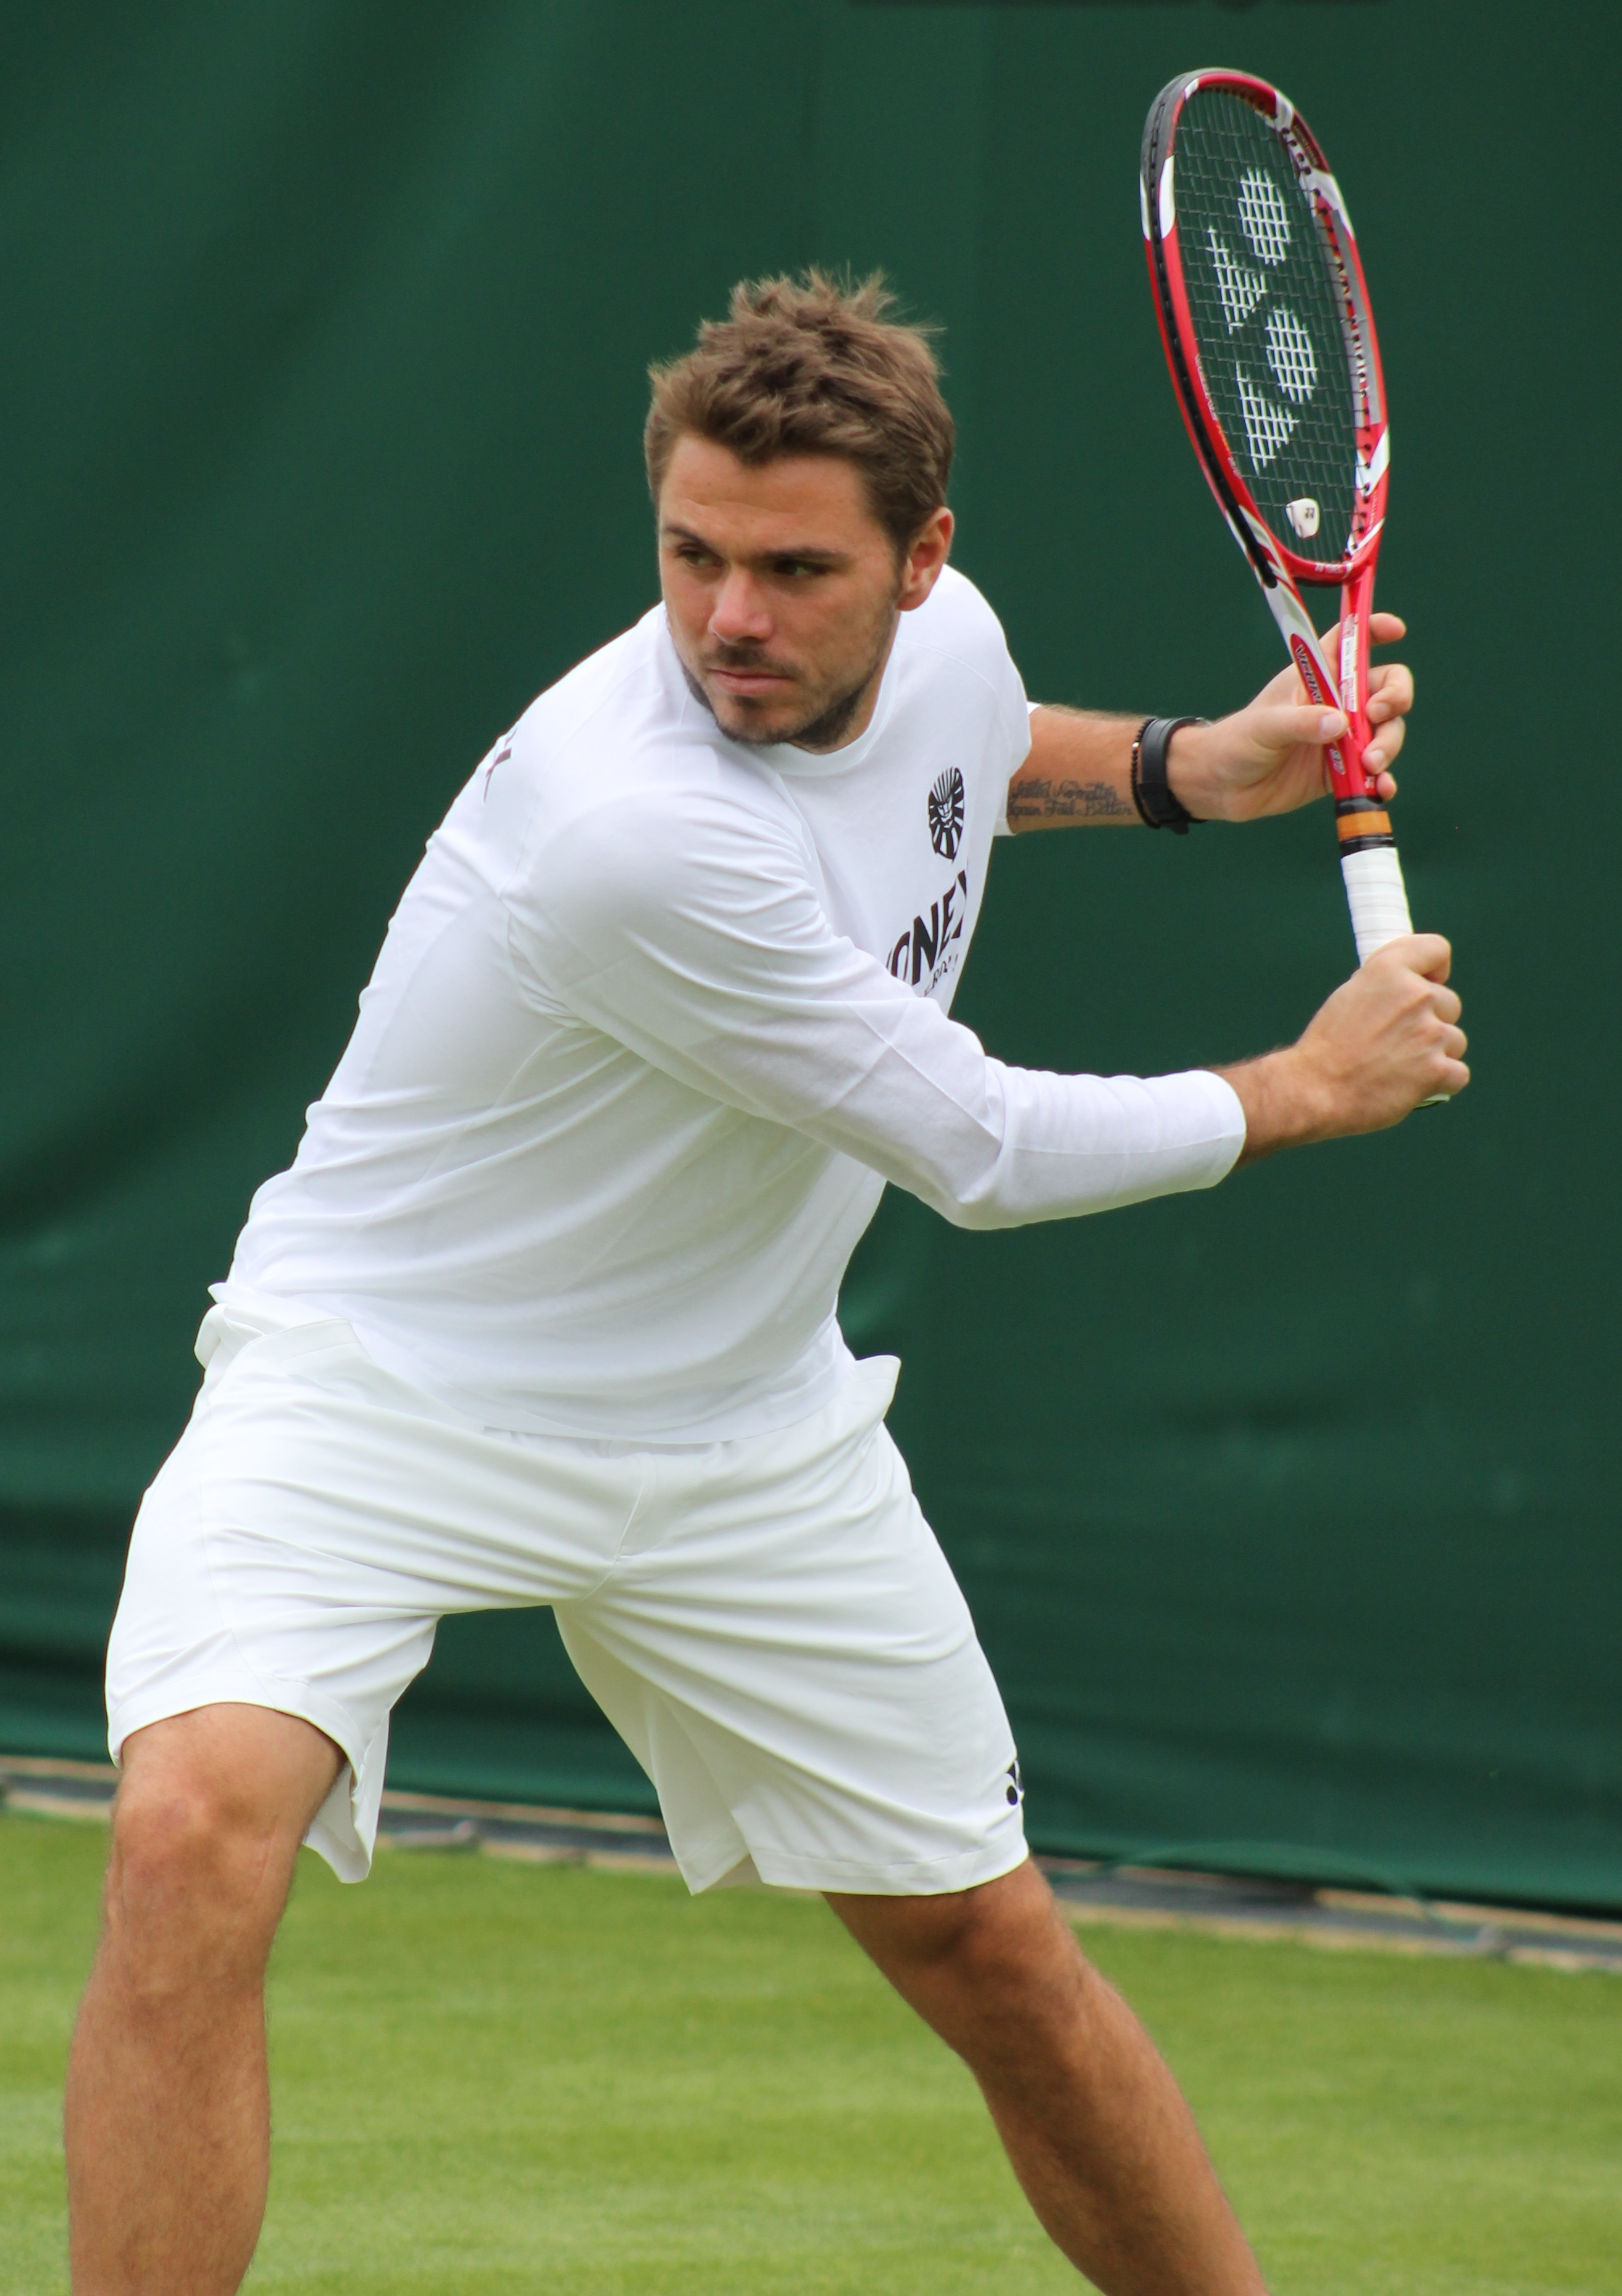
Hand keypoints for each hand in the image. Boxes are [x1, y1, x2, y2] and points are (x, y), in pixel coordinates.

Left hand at [1168, 613, 1413, 822]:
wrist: (1221, 788)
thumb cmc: (1236, 743)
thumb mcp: (1265, 727)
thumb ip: (1301, 723)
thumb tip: (1340, 725)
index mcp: (1317, 677)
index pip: (1350, 642)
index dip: (1375, 629)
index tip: (1396, 630)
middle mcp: (1336, 703)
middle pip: (1386, 687)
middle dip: (1395, 698)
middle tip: (1377, 716)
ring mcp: (1342, 737)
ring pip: (1386, 731)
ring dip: (1388, 745)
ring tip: (1370, 765)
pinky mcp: (1342, 770)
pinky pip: (1374, 771)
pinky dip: (1383, 780)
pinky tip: (1382, 789)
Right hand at [1220, 935, 1467, 1161]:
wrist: (1314, 1091)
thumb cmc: (1327, 1047)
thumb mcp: (1350, 994)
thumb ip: (1387, 983)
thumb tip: (1413, 982)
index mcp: (1389, 970)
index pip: (1437, 949)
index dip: (1434, 969)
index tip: (1425, 984)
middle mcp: (1415, 995)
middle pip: (1450, 1003)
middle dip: (1431, 1022)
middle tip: (1398, 1041)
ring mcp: (1430, 1033)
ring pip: (1455, 1040)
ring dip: (1436, 1054)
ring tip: (1400, 1067)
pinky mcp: (1437, 1069)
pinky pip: (1458, 1074)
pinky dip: (1439, 1083)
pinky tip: (1412, 1086)